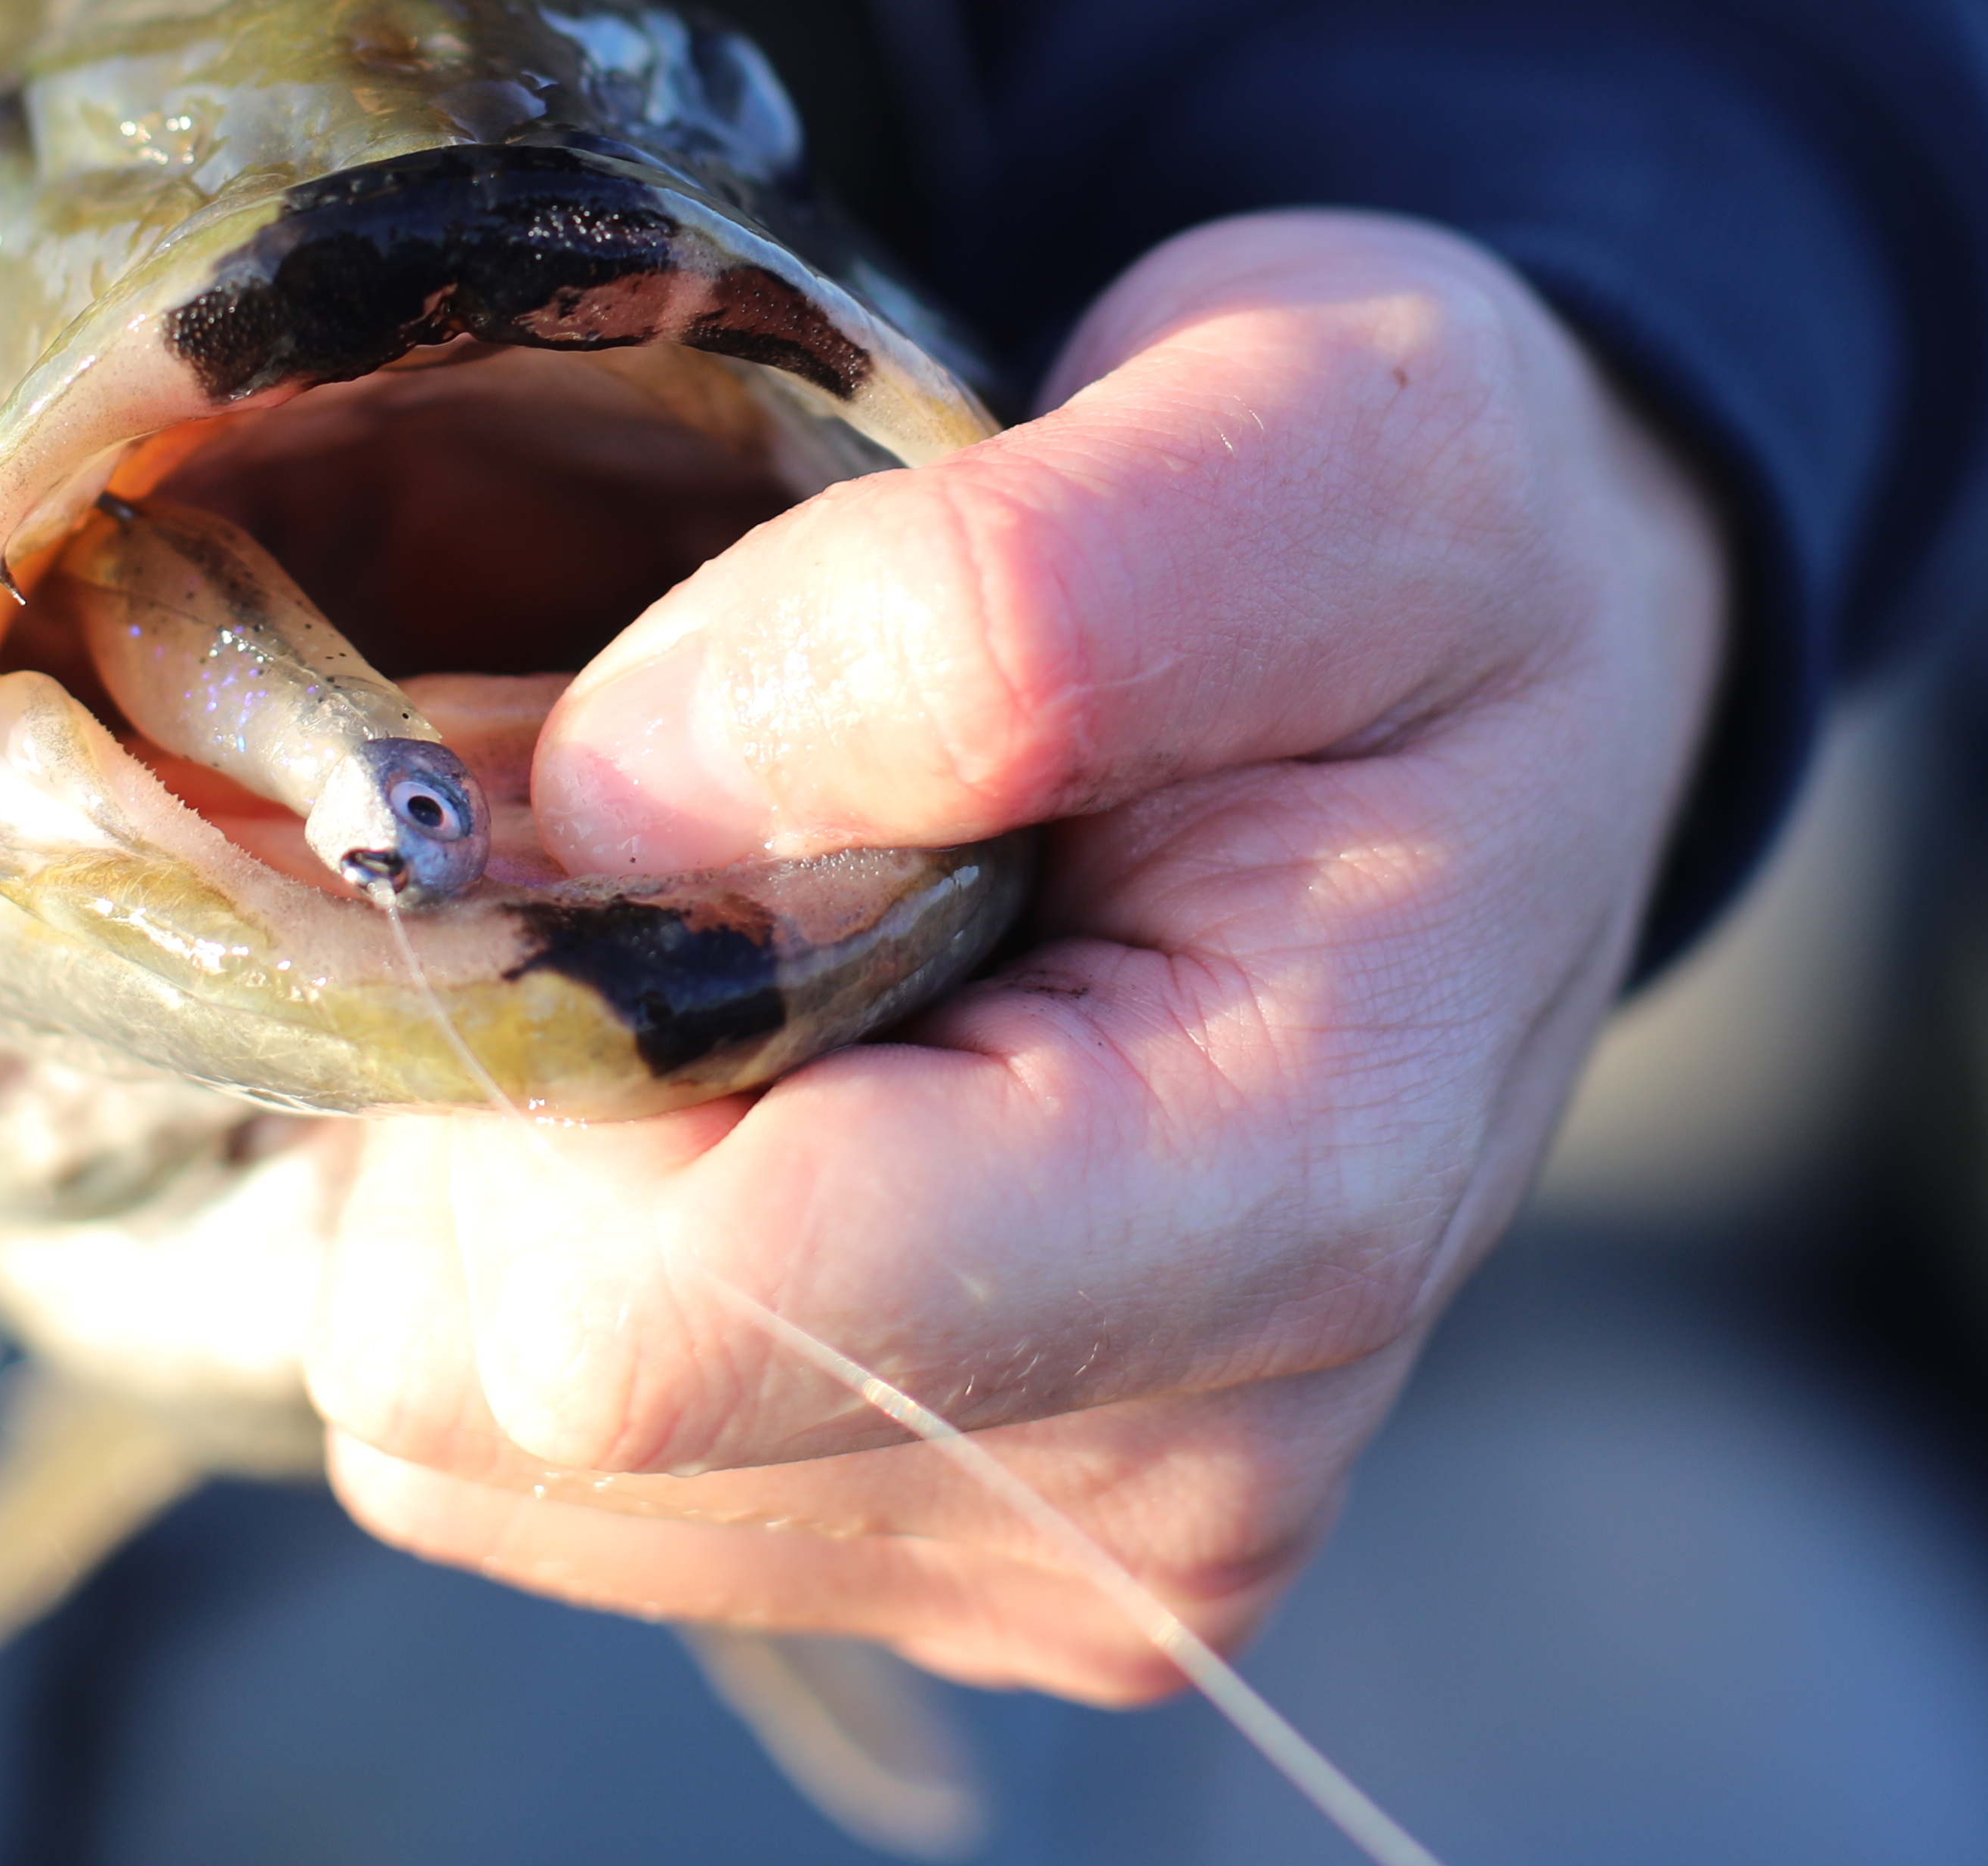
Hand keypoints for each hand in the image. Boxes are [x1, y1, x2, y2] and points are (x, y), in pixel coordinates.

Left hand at [300, 210, 1734, 1699]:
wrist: (1530, 701)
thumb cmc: (1433, 549)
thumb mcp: (1318, 430)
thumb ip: (989, 607)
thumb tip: (604, 808)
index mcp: (1280, 1217)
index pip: (655, 1313)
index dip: (532, 1006)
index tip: (621, 749)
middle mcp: (1168, 1480)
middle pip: (495, 1391)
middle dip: (494, 1067)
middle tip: (673, 815)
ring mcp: (1038, 1558)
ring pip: (457, 1426)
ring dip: (503, 1143)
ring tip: (735, 925)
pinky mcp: (920, 1555)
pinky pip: (510, 1454)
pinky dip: (538, 1222)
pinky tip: (729, 1050)